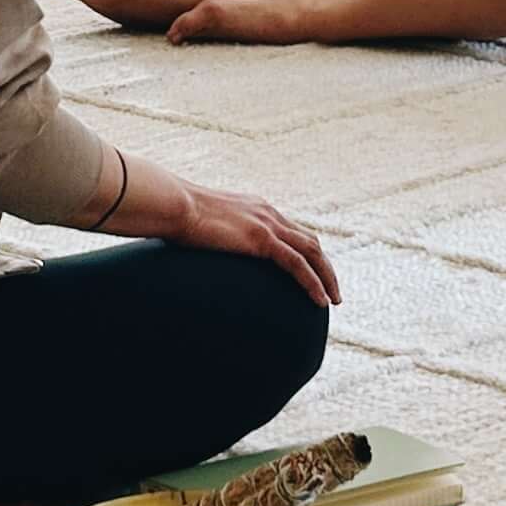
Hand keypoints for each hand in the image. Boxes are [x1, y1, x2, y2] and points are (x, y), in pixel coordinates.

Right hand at [134, 168, 338, 306]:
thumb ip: (211, 235)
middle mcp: (267, 213)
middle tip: (332, 289)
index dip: (307, 251)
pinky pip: (297, 264)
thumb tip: (198, 249)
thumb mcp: (202, 224)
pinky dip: (313, 282)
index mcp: (256, 208)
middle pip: (310, 240)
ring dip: (327, 277)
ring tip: (333, 300)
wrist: (172, 204)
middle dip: (324, 266)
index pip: (291, 230)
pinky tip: (319, 300)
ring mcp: (266, 224)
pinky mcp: (261, 239)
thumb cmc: (176, 215)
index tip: (314, 270)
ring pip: (312, 252)